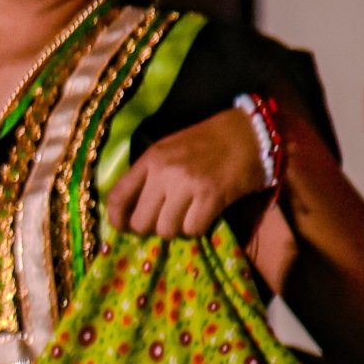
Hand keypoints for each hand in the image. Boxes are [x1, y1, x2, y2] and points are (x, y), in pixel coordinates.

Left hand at [110, 108, 266, 237]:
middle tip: (161, 222)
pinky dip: (196, 228)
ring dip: (175, 229)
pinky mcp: (212, 197)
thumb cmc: (206, 142)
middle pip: (140, 221)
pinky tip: (202, 216)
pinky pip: (192, 230)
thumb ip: (148, 174)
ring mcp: (188, 185)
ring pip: (166, 230)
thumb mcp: (167, 150)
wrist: (247, 133)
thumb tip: (132, 207)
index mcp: (150, 160)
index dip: (116, 217)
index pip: (117, 195)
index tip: (122, 226)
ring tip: (184, 217)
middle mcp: (164, 173)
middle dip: (149, 228)